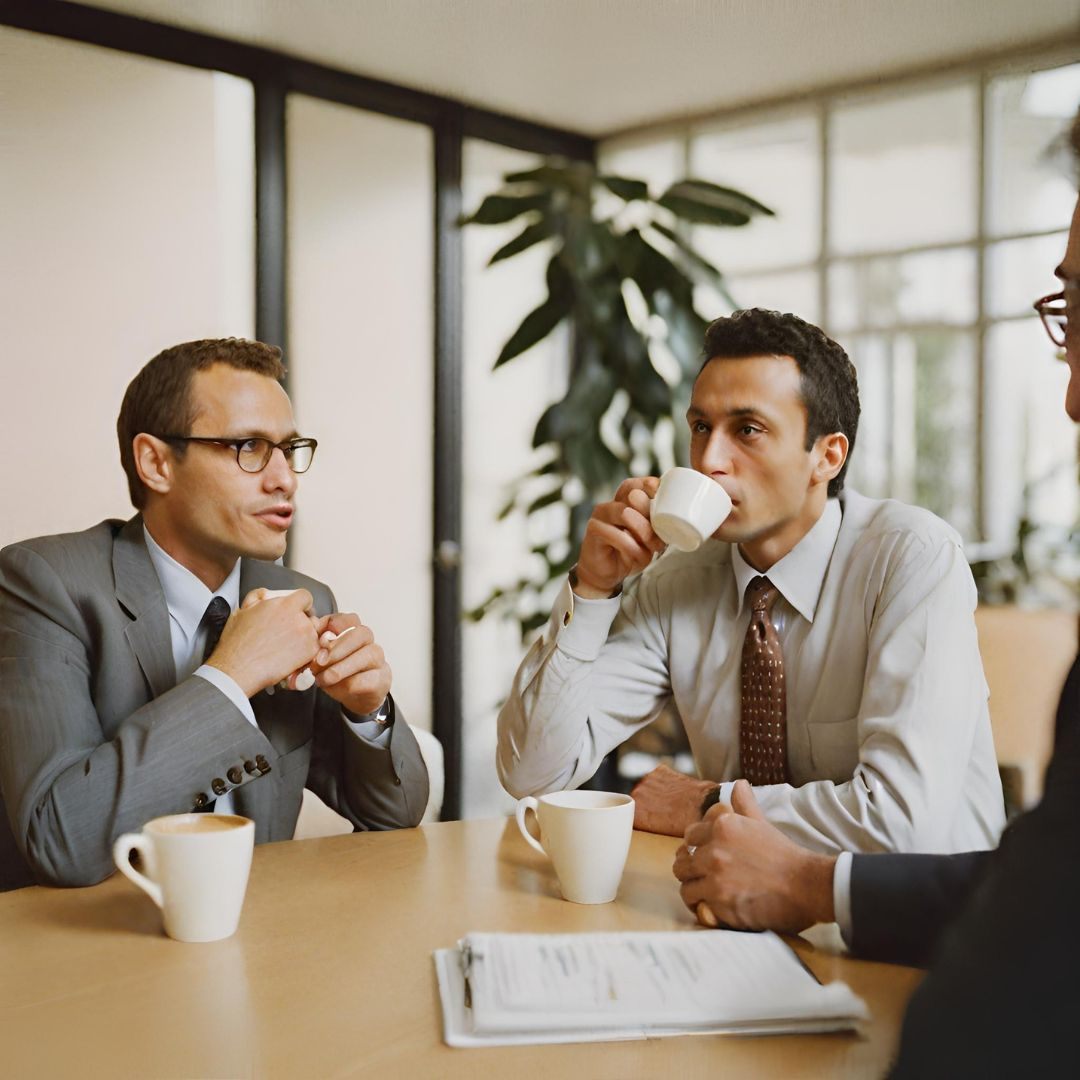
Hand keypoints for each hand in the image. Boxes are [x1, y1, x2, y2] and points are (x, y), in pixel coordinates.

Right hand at [207, 589, 318, 697]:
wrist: (238, 669)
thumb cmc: (237, 643)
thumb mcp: (242, 611)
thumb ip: (257, 597)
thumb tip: (265, 594)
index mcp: (285, 605)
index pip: (305, 596)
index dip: (300, 604)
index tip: (296, 610)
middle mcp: (299, 619)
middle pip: (310, 616)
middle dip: (302, 622)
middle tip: (287, 633)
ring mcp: (307, 636)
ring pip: (313, 632)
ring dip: (304, 637)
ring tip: (286, 647)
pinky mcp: (310, 652)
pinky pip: (315, 648)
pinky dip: (306, 652)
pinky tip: (290, 656)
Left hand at [309, 612, 391, 716]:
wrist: (358, 693)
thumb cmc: (337, 670)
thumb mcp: (322, 656)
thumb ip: (315, 645)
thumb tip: (307, 635)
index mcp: (353, 629)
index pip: (348, 619)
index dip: (334, 627)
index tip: (319, 640)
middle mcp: (368, 641)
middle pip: (360, 634)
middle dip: (336, 649)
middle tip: (318, 662)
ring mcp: (378, 659)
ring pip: (366, 655)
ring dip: (340, 668)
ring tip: (322, 679)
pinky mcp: (381, 679)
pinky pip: (367, 679)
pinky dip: (348, 684)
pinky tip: (336, 687)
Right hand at [573, 477, 665, 597]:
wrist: (606, 574)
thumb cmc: (628, 553)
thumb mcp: (647, 537)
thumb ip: (655, 525)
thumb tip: (676, 518)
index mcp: (621, 503)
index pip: (633, 484)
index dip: (648, 485)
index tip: (662, 498)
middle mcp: (609, 505)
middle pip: (633, 495)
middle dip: (651, 514)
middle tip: (661, 536)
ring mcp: (599, 517)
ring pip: (626, 513)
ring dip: (644, 533)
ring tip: (653, 548)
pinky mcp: (594, 531)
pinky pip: (617, 535)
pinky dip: (633, 548)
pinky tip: (638, 557)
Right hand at [630, 763, 715, 836]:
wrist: (705, 805)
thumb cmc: (686, 824)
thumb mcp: (660, 832)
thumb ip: (644, 824)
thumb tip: (640, 822)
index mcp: (635, 814)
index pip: (627, 815)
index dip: (636, 818)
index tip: (644, 820)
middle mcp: (637, 794)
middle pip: (634, 799)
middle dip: (644, 804)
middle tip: (659, 812)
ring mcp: (647, 780)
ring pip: (644, 788)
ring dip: (651, 793)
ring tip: (667, 802)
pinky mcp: (658, 771)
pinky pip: (655, 778)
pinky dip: (661, 783)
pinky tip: (672, 791)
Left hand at [672, 780, 836, 932]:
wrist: (805, 885)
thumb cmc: (784, 855)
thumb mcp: (762, 823)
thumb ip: (745, 804)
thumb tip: (739, 783)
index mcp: (722, 825)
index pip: (690, 835)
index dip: (696, 846)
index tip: (705, 854)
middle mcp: (714, 848)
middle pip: (682, 861)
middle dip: (690, 869)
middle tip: (703, 876)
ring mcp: (715, 875)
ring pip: (685, 883)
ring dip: (694, 889)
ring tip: (706, 893)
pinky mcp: (718, 901)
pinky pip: (696, 904)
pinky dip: (702, 907)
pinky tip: (712, 907)